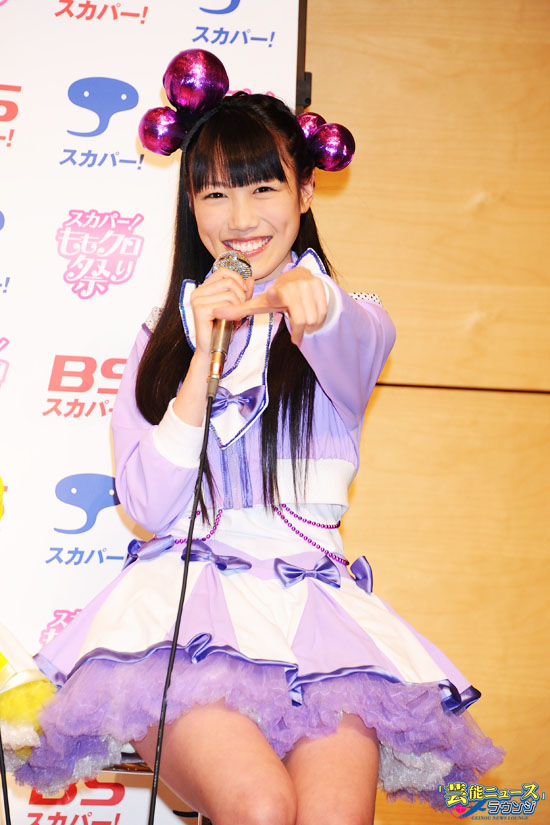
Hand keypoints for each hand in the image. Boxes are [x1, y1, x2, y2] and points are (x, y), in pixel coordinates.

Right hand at [190, 267, 253, 355]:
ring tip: (235, 318)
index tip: (243, 294)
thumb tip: (250, 279)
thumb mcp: (236, 307)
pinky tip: (231, 322)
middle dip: (241, 296)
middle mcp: (198, 292)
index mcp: (203, 289)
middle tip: (240, 310)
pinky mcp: (200, 310)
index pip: (224, 272)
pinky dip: (233, 314)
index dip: (238, 280)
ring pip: (230, 294)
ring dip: (238, 307)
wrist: (212, 349)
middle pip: (229, 281)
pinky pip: (226, 305)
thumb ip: (243, 293)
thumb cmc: (222, 329)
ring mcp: (197, 300)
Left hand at [213, 267, 327, 344]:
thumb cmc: (276, 296)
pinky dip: (319, 319)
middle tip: (295, 327)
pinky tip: (311, 314)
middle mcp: (294, 287)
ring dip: (309, 325)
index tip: (272, 294)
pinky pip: (323, 314)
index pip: (276, 296)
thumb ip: (238, 310)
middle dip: (300, 328)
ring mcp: (309, 286)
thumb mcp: (259, 304)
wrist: (299, 278)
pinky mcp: (321, 287)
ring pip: (313, 319)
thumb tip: (215, 311)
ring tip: (302, 319)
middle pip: (301, 320)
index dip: (275, 296)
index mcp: (277, 291)